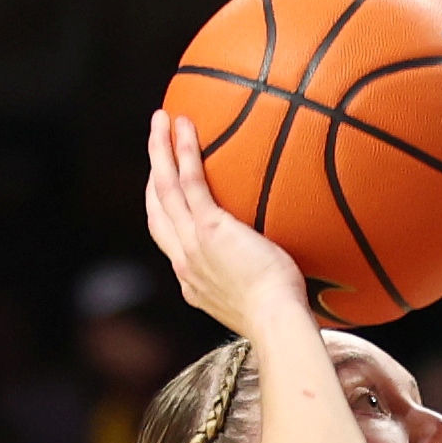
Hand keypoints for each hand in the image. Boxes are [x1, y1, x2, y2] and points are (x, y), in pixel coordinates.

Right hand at [141, 110, 312, 340]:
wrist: (278, 323)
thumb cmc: (284, 318)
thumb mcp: (265, 298)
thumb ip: (264, 277)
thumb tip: (288, 265)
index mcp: (193, 280)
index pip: (170, 239)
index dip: (164, 210)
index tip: (168, 189)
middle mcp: (184, 262)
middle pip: (156, 210)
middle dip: (153, 174)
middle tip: (155, 145)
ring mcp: (192, 245)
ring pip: (164, 190)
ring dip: (159, 151)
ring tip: (161, 119)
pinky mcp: (208, 230)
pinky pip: (190, 182)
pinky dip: (183, 152)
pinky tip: (185, 126)